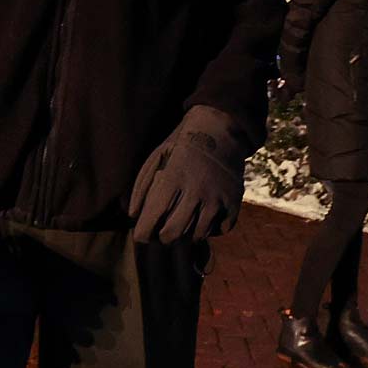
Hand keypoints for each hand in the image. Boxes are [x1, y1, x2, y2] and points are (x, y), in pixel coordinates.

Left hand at [129, 106, 251, 244]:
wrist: (220, 129)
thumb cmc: (181, 145)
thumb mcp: (156, 157)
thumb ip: (141, 187)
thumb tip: (132, 215)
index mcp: (174, 176)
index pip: (153, 218)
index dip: (143, 233)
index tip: (141, 235)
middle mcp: (197, 188)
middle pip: (174, 232)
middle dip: (164, 238)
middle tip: (162, 234)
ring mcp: (218, 196)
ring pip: (198, 234)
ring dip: (187, 235)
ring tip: (183, 224)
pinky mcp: (235, 200)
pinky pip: (221, 229)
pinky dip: (211, 229)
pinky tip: (204, 219)